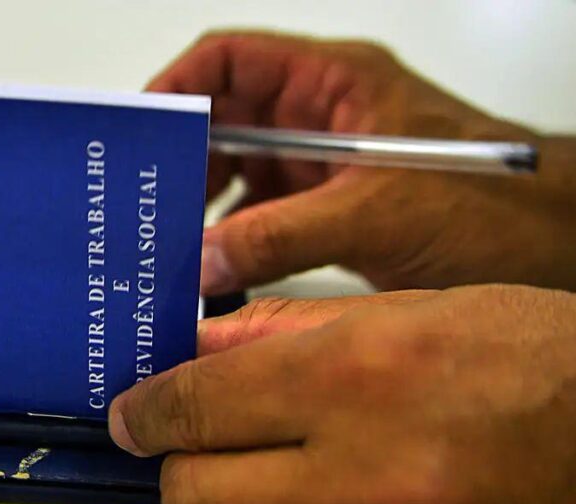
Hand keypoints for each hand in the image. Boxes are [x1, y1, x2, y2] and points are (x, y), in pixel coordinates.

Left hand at [108, 285, 575, 503]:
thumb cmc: (545, 372)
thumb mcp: (417, 314)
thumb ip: (291, 331)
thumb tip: (198, 349)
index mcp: (362, 376)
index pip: (196, 405)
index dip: (148, 413)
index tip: (135, 418)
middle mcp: (372, 478)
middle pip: (197, 501)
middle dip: (184, 475)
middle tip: (202, 457)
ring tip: (309, 493)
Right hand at [148, 32, 575, 291]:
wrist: (551, 247)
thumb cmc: (493, 204)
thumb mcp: (375, 213)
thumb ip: (282, 236)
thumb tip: (200, 260)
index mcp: (333, 83)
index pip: (232, 61)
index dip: (178, 86)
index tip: (141, 133)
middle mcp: (318, 118)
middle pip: (223, 121)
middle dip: (181, 160)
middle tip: (143, 205)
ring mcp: (320, 166)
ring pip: (236, 173)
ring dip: (200, 206)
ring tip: (164, 244)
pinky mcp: (325, 210)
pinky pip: (258, 216)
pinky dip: (229, 240)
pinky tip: (208, 270)